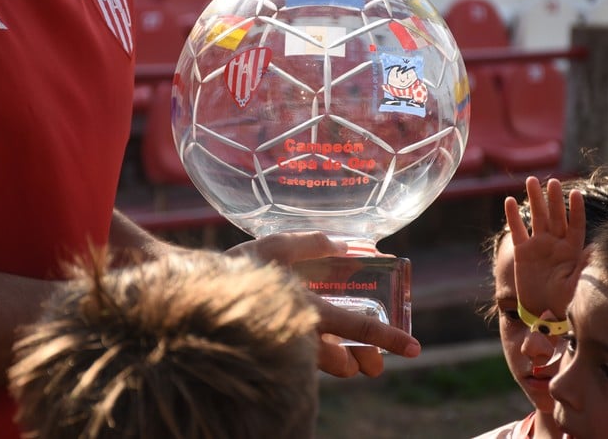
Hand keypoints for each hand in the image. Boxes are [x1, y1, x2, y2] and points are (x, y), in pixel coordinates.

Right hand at [226, 232, 420, 376]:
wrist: (192, 297)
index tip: (415, 348)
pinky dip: (318, 352)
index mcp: (307, 310)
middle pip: (344, 362)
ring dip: (342, 360)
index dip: (389, 338)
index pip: (358, 327)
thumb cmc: (236, 269)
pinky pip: (304, 358)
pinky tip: (319, 342)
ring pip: (325, 364)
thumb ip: (314, 243)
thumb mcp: (276, 247)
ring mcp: (288, 349)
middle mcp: (301, 337)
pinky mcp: (276, 351)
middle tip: (374, 363)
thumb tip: (350, 245)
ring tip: (352, 357)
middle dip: (363, 362)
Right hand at [506, 177, 585, 318]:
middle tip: (552, 181)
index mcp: (572, 250)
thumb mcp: (578, 286)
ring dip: (535, 200)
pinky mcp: (522, 252)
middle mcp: (556, 244)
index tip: (576, 193)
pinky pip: (517, 231)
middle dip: (554, 199)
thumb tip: (597, 251)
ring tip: (531, 181)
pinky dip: (512, 217)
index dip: (575, 210)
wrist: (544, 312)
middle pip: (555, 216)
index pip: (575, 225)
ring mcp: (538, 246)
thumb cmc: (565, 301)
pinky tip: (508, 201)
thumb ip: (585, 267)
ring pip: (537, 218)